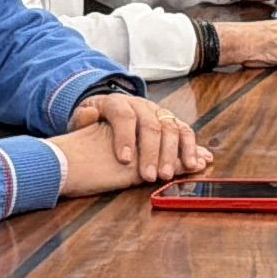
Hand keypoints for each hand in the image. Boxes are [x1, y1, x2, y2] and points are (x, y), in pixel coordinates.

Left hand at [63, 88, 207, 183]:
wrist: (110, 112)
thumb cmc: (95, 122)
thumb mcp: (82, 119)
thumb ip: (82, 120)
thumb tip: (88, 116)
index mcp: (118, 102)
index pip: (124, 116)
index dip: (125, 137)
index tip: (124, 160)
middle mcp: (141, 104)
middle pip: (151, 125)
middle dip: (152, 152)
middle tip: (150, 175)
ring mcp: (158, 112)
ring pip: (171, 128)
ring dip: (173, 153)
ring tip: (170, 174)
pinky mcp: (171, 122)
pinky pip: (185, 132)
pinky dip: (191, 148)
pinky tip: (194, 164)